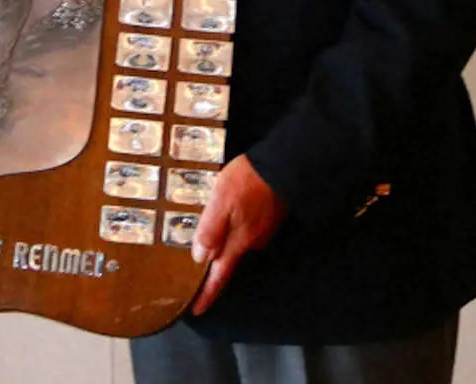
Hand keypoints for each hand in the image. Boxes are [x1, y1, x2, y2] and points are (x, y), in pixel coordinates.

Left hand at [190, 154, 285, 314]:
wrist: (281, 166)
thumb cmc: (247, 181)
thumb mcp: (220, 202)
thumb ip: (211, 230)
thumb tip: (200, 258)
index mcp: (238, 241)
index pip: (219, 275)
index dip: (207, 293)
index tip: (196, 309)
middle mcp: (251, 241)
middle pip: (227, 258)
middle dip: (212, 262)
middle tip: (194, 261)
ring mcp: (262, 230)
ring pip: (235, 241)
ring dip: (222, 237)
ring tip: (207, 227)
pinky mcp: (267, 218)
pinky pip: (244, 228)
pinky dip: (233, 224)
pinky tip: (228, 211)